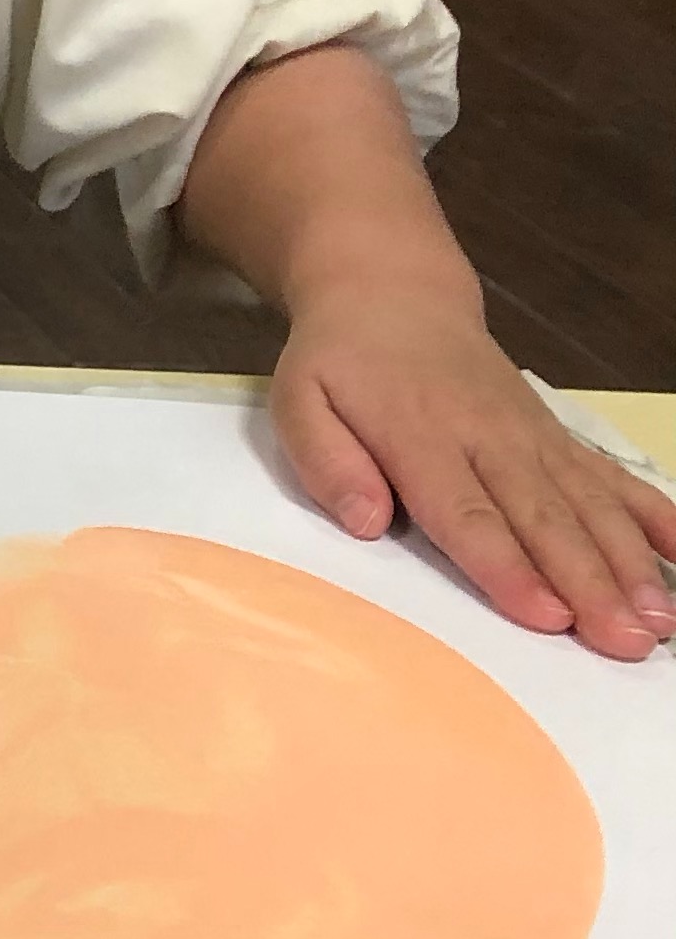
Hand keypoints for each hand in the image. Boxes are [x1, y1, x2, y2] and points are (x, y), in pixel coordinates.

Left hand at [270, 284, 675, 659]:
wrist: (394, 298)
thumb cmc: (341, 363)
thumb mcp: (299, 401)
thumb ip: (326, 461)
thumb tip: (365, 523)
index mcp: (421, 437)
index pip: (468, 513)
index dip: (508, 568)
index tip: (546, 616)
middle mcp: (490, 439)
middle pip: (544, 520)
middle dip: (589, 584)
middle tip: (626, 641)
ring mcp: (534, 437)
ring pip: (590, 505)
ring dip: (629, 563)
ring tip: (660, 619)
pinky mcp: (558, 436)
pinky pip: (613, 477)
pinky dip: (654, 514)